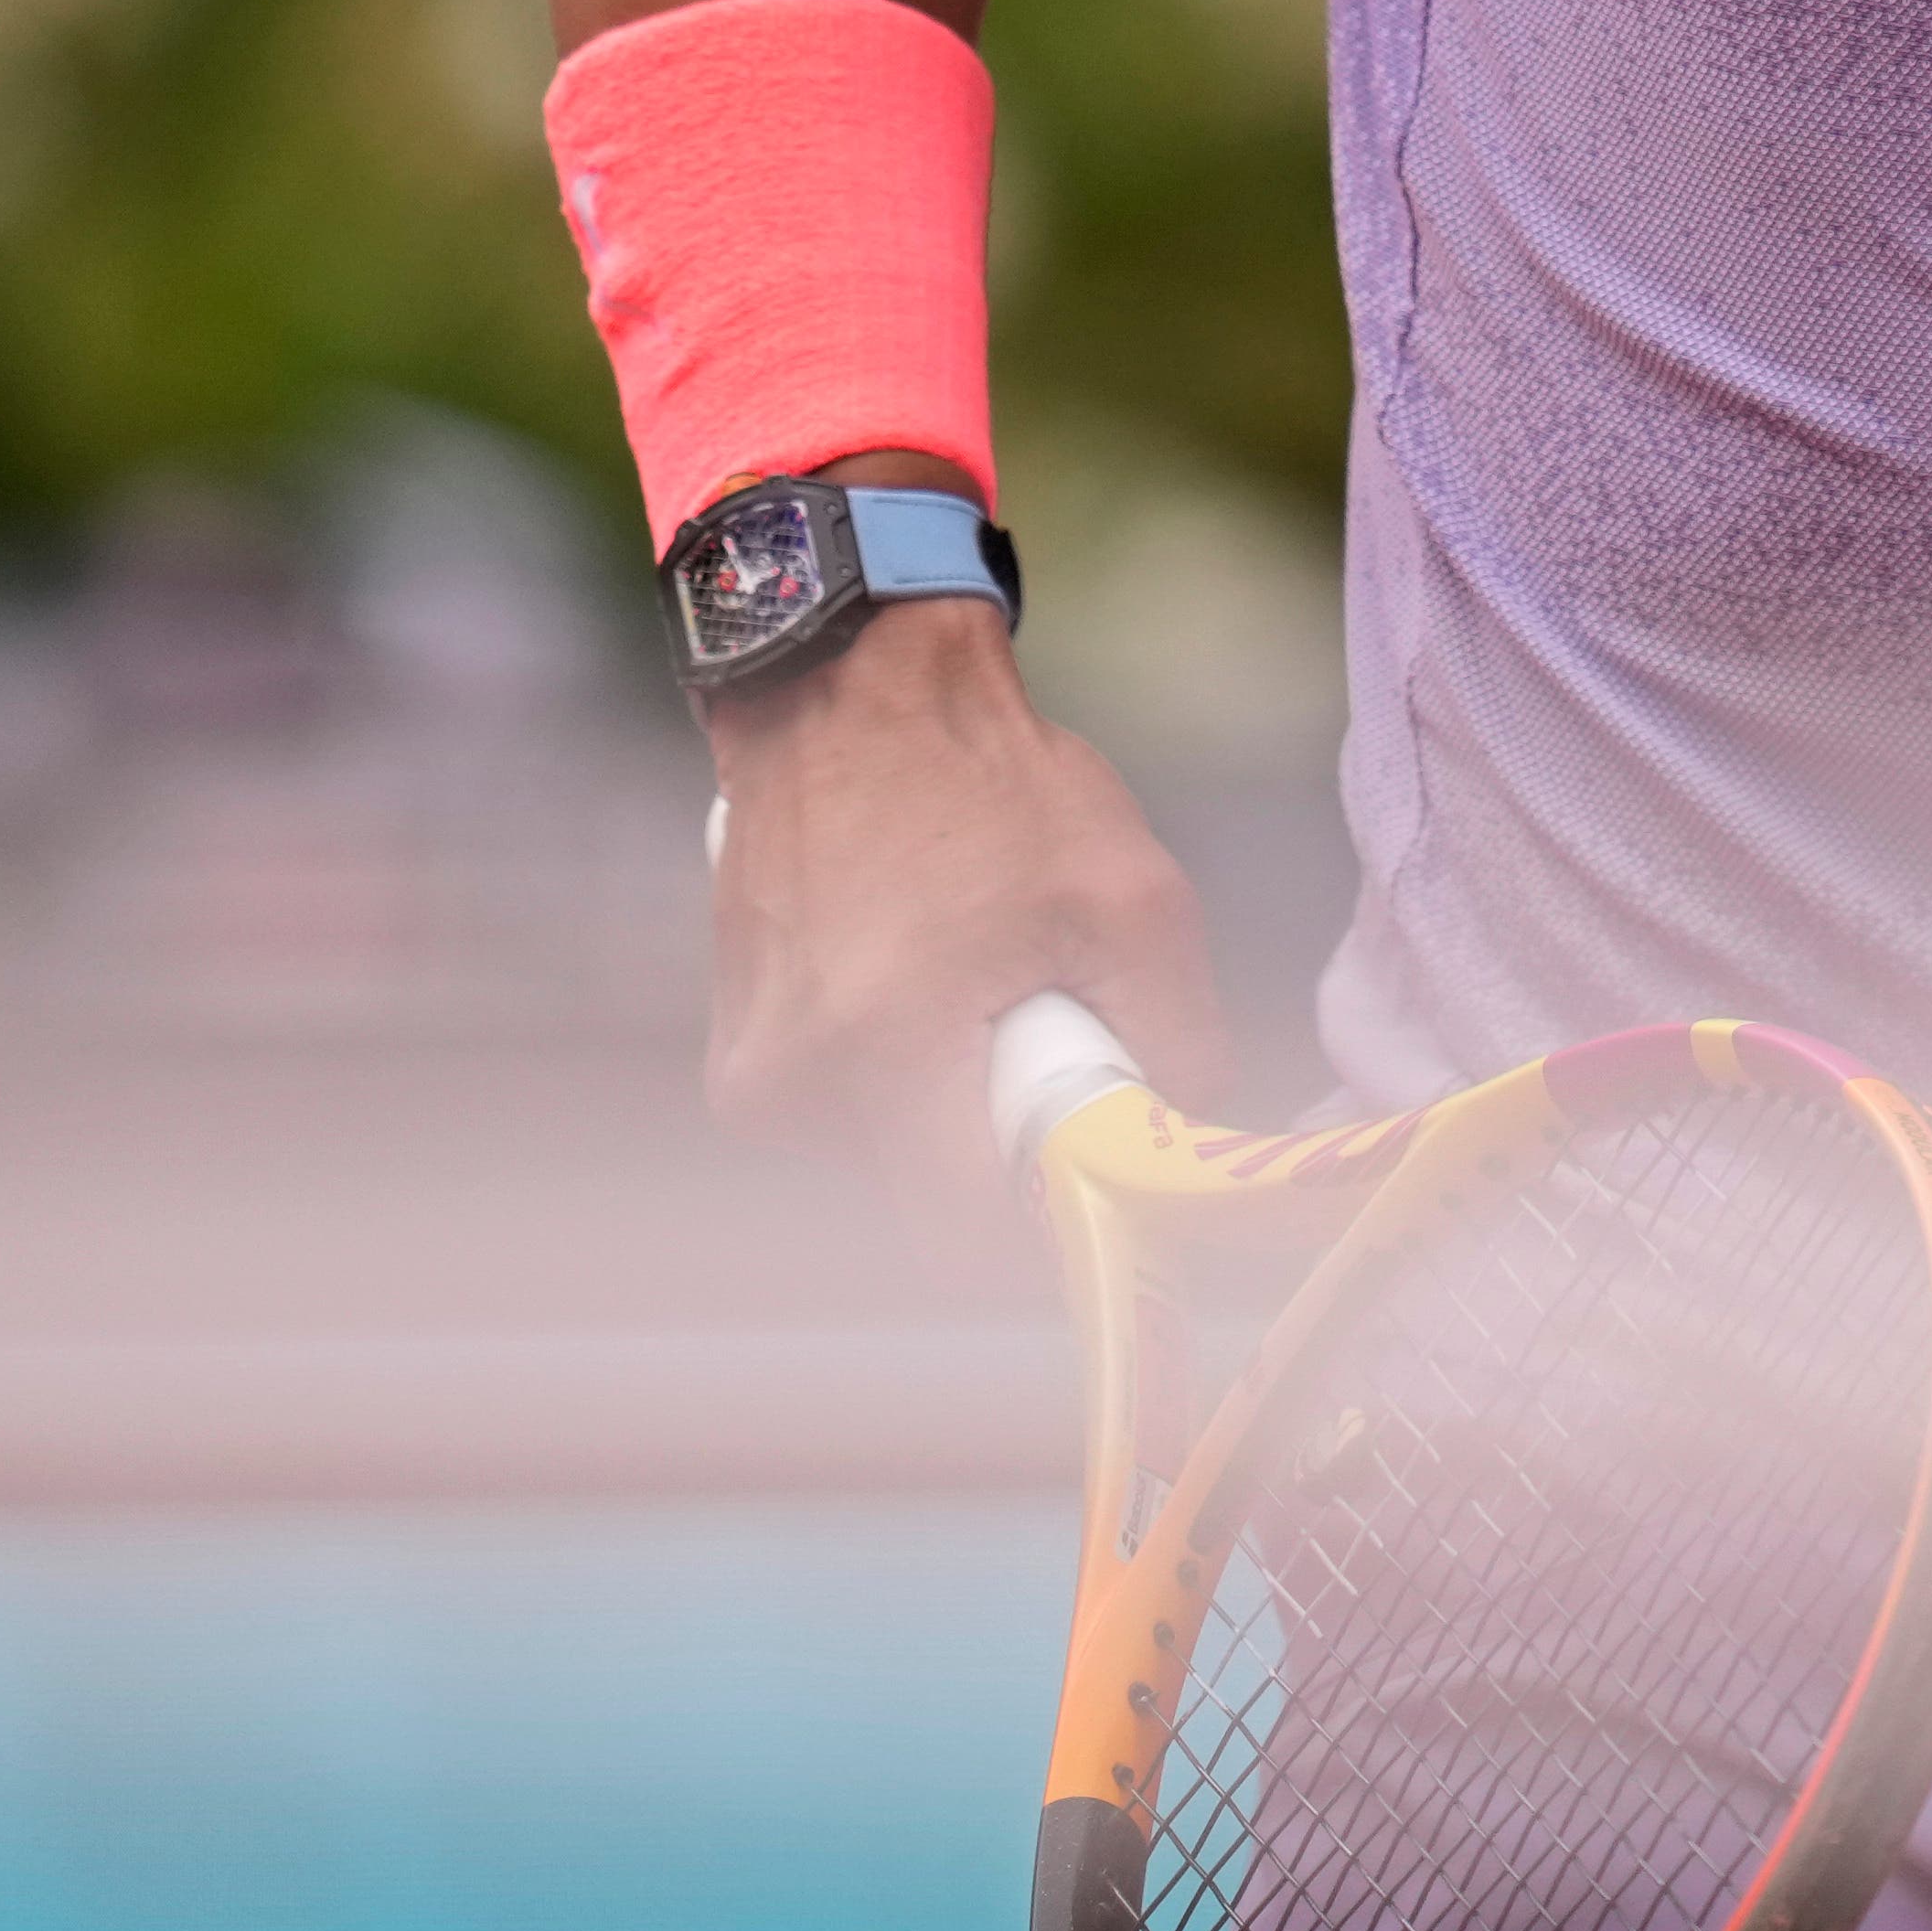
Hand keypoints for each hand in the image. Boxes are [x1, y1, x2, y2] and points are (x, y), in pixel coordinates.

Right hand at [699, 582, 1220, 1228]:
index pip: (958, 1241)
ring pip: (894, 1157)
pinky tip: (931, 976)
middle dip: (1007, 1151)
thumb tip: (1187, 1140)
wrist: (844, 689)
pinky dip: (911, 1072)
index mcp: (879, 1045)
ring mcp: (753, 1072)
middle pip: (931, 1200)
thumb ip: (1179, 1037)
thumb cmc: (988, 780)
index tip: (1102, 1193)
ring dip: (958, 1103)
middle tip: (1054, 1042)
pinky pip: (855, 1110)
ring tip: (985, 985)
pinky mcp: (743, 1055)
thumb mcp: (1131, 897)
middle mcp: (790, 1081)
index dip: (1046, 1236)